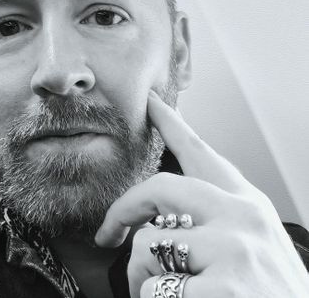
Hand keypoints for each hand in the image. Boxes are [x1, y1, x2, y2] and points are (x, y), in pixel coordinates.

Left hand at [95, 90, 308, 296]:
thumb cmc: (272, 294)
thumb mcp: (257, 243)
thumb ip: (217, 218)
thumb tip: (163, 217)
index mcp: (248, 205)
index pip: (200, 151)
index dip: (170, 122)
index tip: (149, 102)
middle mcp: (242, 217)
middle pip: (159, 187)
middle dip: (124, 209)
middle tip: (108, 233)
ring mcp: (233, 250)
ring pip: (147, 244)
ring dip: (142, 277)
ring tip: (163, 292)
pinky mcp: (224, 289)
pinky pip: (154, 287)